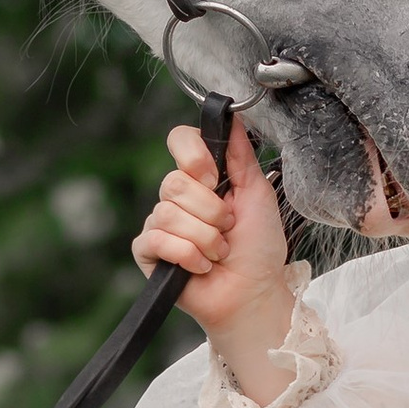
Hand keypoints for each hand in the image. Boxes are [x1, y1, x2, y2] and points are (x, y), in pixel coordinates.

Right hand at [132, 120, 294, 382]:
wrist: (253, 293)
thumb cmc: (259, 249)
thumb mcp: (258, 194)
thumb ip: (242, 155)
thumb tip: (233, 114)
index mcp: (202, 178)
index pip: (180, 141)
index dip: (194, 156)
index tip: (215, 178)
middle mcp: (177, 197)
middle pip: (174, 181)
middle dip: (211, 210)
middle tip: (228, 228)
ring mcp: (160, 224)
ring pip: (167, 213)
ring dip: (205, 237)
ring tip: (219, 252)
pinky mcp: (149, 252)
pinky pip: (157, 240)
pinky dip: (188, 255)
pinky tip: (201, 266)